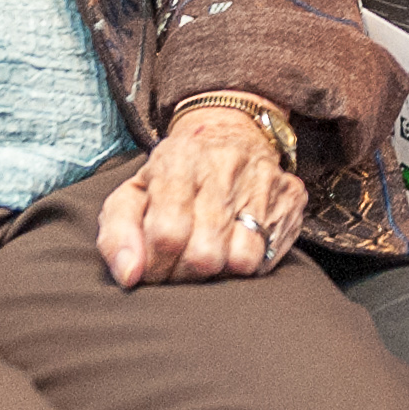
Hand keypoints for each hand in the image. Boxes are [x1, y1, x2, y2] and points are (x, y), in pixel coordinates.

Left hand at [98, 104, 306, 285]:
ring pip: (241, 259)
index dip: (156, 265)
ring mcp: (264, 181)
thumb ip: (116, 236)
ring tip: (206, 256)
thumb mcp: (133, 195)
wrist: (230, 134)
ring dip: (219, 271)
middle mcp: (225, 166)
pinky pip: (268, 258)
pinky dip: (246, 265)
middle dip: (186, 273)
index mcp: (178, 161)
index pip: (166, 234)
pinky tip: (233, 247)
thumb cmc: (173, 177)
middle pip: (204, 254)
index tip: (153, 269)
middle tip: (180, 265)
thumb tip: (129, 276)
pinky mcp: (292, 196)